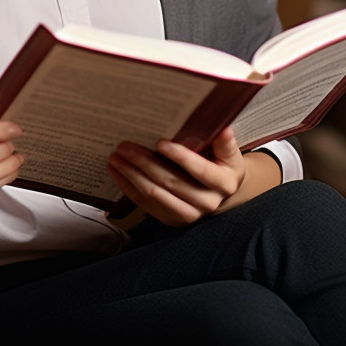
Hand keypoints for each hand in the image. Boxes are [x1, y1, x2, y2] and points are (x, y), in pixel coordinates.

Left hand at [106, 127, 250, 226]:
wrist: (219, 192)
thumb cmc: (222, 165)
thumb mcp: (229, 153)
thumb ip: (225, 142)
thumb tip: (223, 127)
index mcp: (223, 183)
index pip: (201, 170)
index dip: (180, 157)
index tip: (160, 142)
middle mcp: (207, 202)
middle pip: (171, 182)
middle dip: (145, 163)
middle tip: (125, 146)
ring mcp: (188, 214)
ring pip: (155, 194)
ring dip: (132, 175)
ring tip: (116, 157)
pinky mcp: (170, 218)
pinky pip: (145, 203)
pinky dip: (128, 186)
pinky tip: (117, 171)